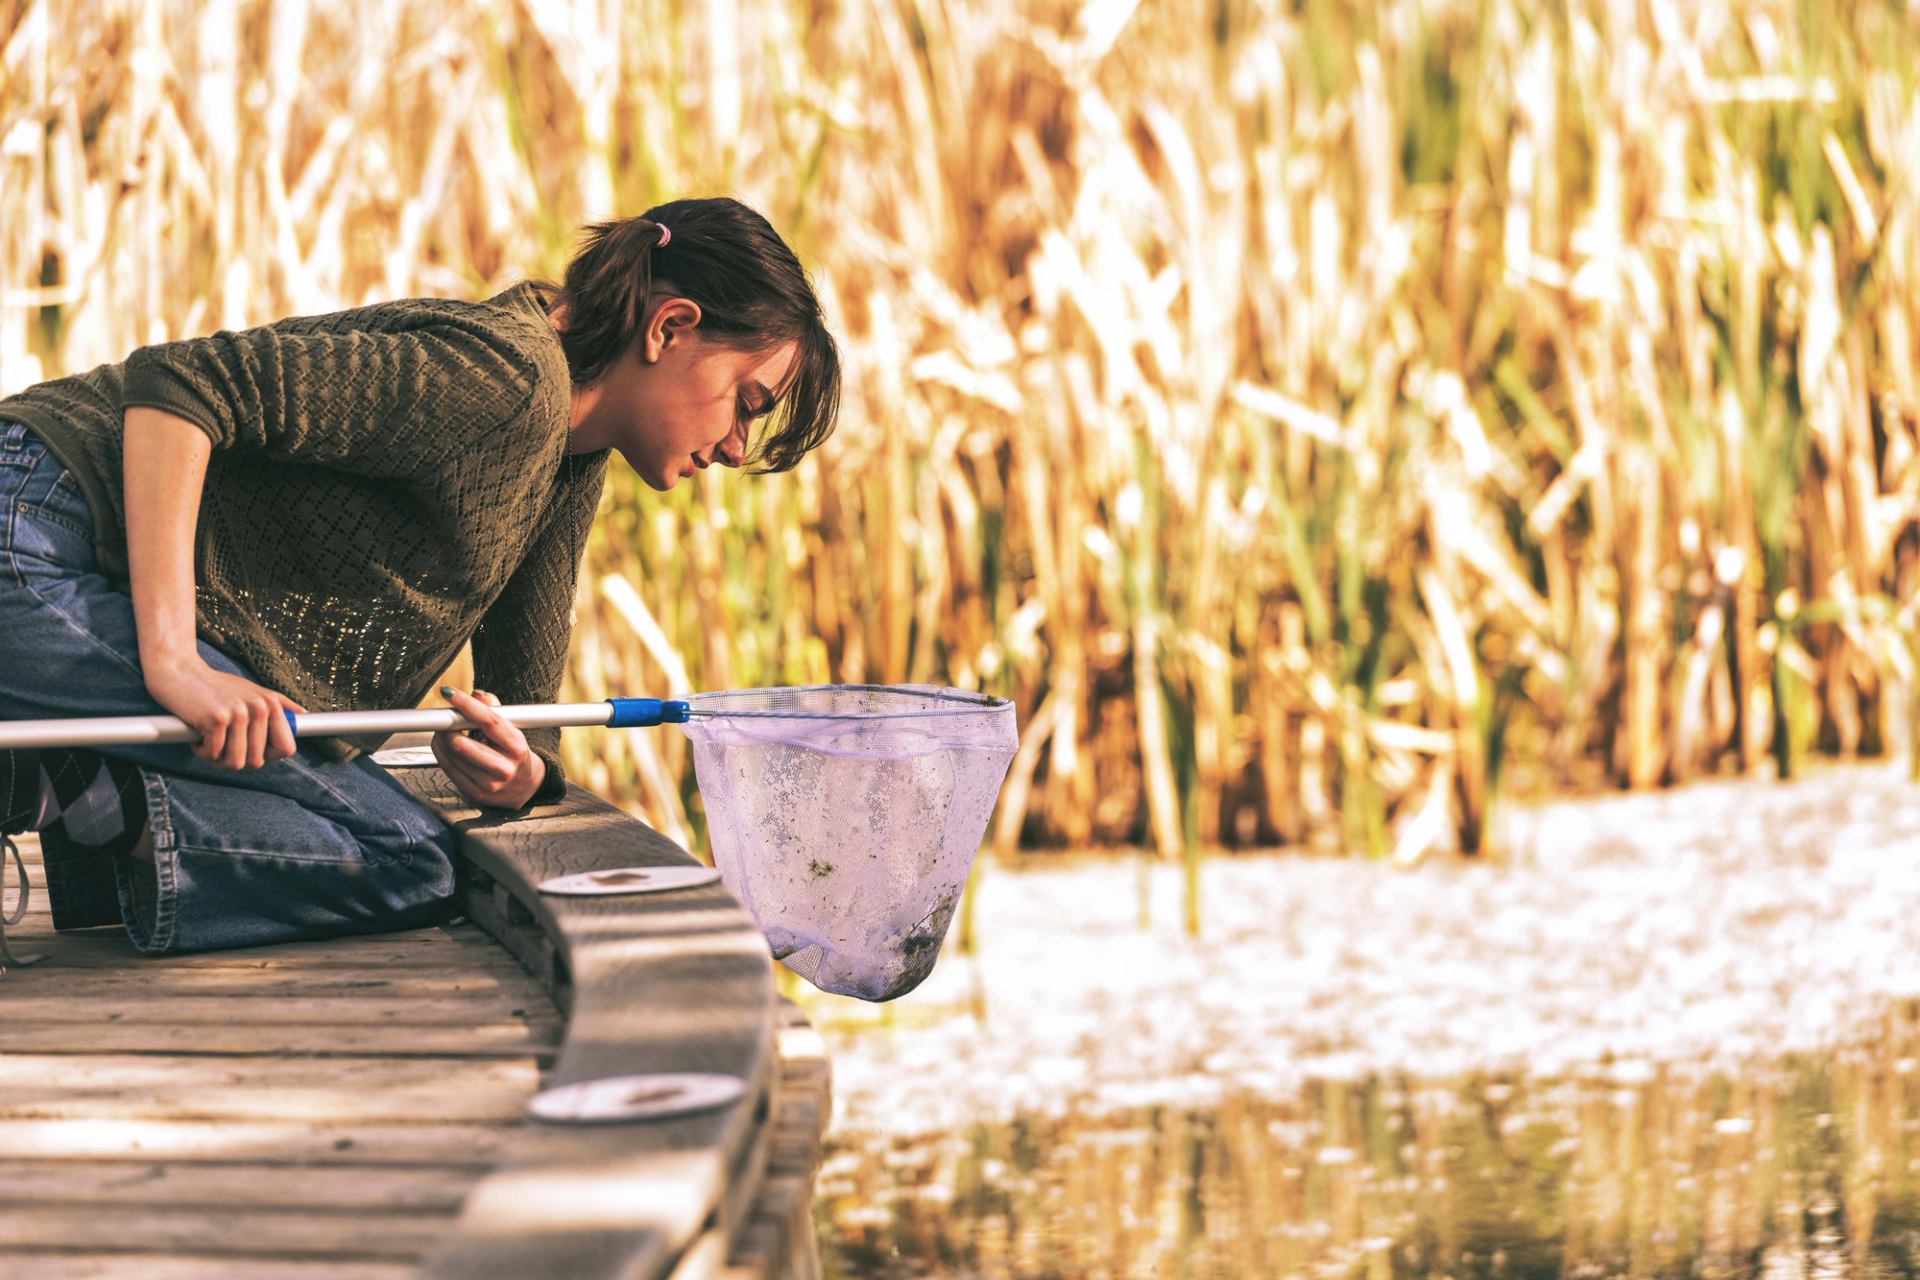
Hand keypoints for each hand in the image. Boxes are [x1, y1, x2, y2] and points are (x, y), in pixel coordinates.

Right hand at [143, 655, 306, 768]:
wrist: (178, 671)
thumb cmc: (214, 685)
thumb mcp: (252, 690)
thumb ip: (278, 703)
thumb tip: (302, 714)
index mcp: (272, 704)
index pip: (286, 749)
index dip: (267, 755)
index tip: (249, 749)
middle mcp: (260, 708)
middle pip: (257, 760)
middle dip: (236, 757)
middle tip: (220, 742)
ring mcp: (239, 713)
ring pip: (235, 762)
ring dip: (217, 758)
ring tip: (208, 739)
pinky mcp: (216, 719)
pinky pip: (213, 755)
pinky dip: (201, 751)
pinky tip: (196, 734)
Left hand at [431, 687, 544, 809]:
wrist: (525, 787)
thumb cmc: (514, 752)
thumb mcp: (512, 729)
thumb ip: (494, 709)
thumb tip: (475, 695)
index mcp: (517, 747)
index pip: (489, 721)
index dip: (466, 704)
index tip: (449, 692)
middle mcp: (504, 768)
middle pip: (461, 743)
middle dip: (446, 725)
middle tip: (443, 715)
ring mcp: (488, 783)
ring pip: (451, 755)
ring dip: (440, 737)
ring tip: (444, 729)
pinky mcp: (474, 792)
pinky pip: (447, 768)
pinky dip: (440, 752)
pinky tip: (443, 744)